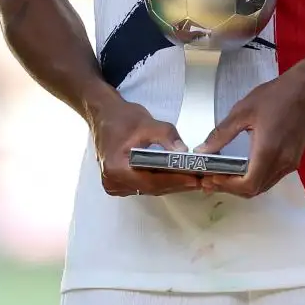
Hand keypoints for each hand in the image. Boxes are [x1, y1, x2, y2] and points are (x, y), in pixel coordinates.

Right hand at [88, 92, 205, 197]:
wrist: (104, 115)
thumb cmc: (121, 117)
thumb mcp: (147, 123)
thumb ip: (167, 137)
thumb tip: (183, 153)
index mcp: (115, 167)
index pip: (150, 181)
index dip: (175, 180)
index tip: (195, 178)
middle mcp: (113, 181)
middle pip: (151, 188)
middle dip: (177, 183)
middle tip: (200, 178)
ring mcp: (114, 184)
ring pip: (149, 189)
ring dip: (170, 183)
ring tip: (191, 176)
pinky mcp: (119, 183)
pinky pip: (144, 186)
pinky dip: (160, 181)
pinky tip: (175, 175)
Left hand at [196, 71, 304, 198]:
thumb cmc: (275, 97)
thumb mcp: (242, 112)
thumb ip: (221, 134)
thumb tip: (201, 151)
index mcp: (268, 152)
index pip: (248, 184)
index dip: (227, 186)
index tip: (210, 178)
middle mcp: (282, 163)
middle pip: (255, 189)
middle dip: (230, 188)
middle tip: (209, 179)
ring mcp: (290, 164)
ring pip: (263, 186)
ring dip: (242, 185)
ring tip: (220, 175)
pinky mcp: (293, 160)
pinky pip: (271, 177)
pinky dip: (254, 179)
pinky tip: (240, 169)